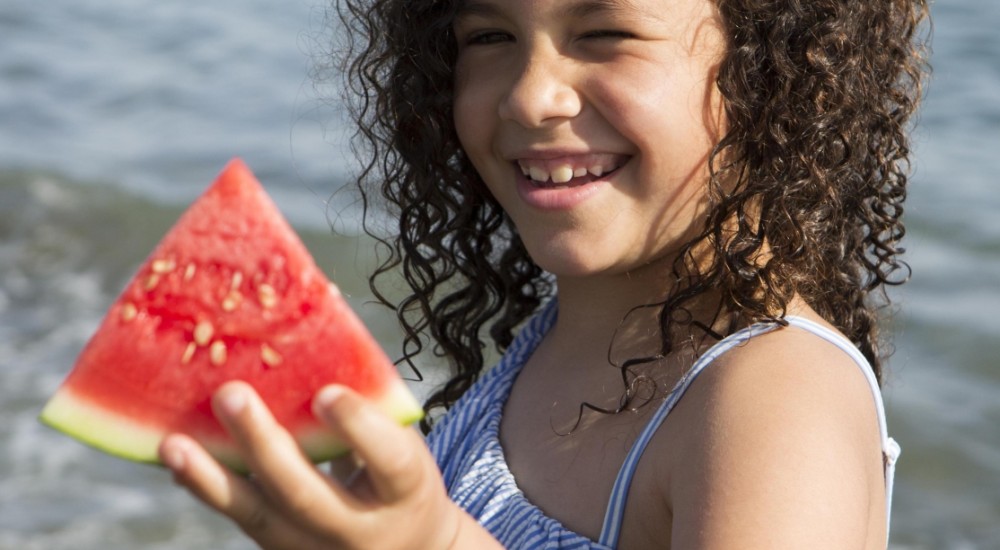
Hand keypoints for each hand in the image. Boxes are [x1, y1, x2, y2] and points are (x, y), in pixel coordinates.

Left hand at [158, 381, 465, 549]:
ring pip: (259, 516)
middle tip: (231, 394)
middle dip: (263, 445)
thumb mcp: (404, 442)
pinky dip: (206, 486)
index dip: (358, 428)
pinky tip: (177, 456)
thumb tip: (318, 328)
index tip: (327, 392)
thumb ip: (371, 404)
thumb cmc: (398, 473)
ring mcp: (315, 548)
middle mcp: (359, 530)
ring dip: (211, 478)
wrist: (405, 546)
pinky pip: (240, 517)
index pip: (388, 461)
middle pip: (306, 494)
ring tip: (174, 443)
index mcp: (405, 492)